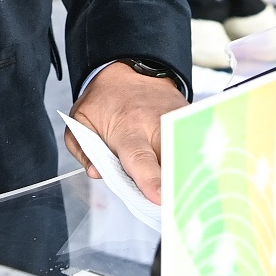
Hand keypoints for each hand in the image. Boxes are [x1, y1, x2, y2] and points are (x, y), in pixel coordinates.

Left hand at [67, 61, 187, 204]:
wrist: (129, 67)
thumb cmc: (104, 101)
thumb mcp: (80, 121)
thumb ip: (83, 150)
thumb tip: (97, 173)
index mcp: (127, 129)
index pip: (139, 159)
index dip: (150, 180)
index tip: (160, 199)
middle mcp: (155, 125)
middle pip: (172, 159)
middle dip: (177, 183)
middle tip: (179, 208)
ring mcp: (176, 120)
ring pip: (188, 152)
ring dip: (188, 175)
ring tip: (190, 197)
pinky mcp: (189, 118)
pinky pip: (195, 144)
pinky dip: (195, 161)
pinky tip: (195, 177)